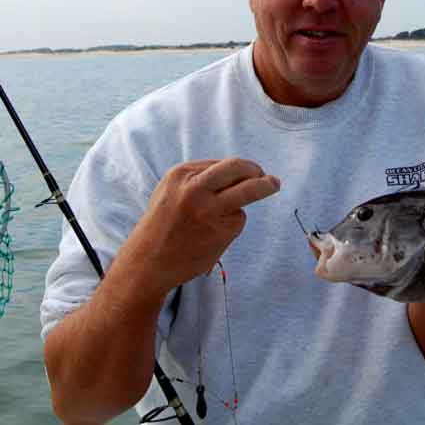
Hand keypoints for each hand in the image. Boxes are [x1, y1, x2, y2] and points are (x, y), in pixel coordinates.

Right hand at [125, 158, 279, 297]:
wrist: (147, 262)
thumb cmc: (163, 223)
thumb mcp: (172, 190)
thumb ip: (199, 178)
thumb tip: (238, 170)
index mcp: (181, 174)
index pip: (222, 164)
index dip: (240, 168)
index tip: (250, 171)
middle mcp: (195, 189)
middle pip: (238, 169)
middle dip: (257, 170)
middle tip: (269, 177)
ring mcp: (209, 210)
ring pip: (248, 191)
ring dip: (265, 187)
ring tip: (274, 185)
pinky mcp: (221, 230)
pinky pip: (238, 219)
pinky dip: (233, 223)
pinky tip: (215, 233)